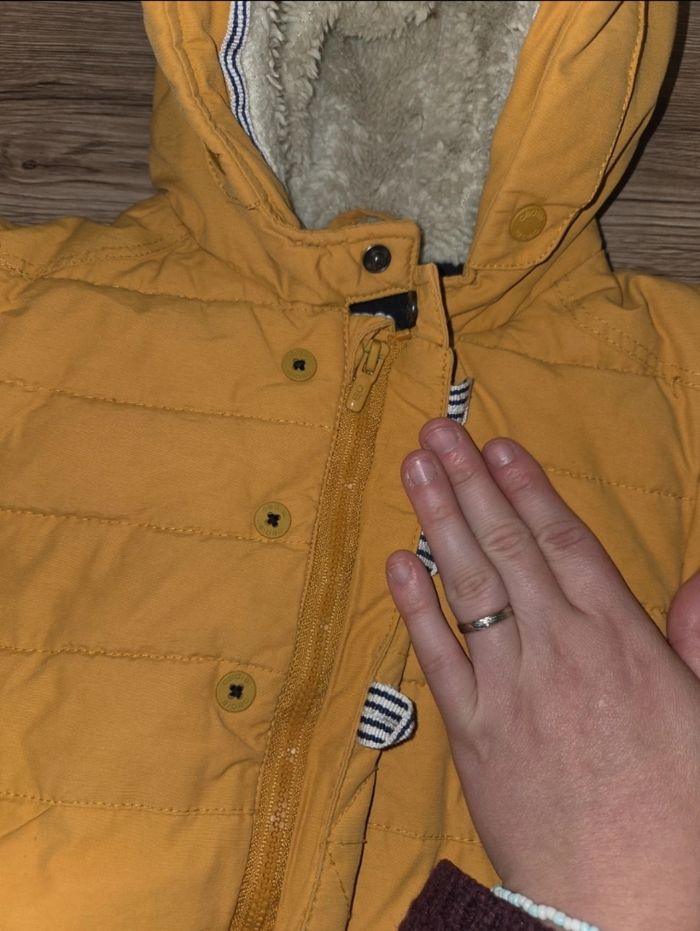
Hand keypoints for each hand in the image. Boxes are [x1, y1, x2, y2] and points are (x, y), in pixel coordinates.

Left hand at [385, 418, 699, 930]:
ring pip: (468, 585)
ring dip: (437, 520)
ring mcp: (510, 689)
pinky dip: (414, 607)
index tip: (498, 446)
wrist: (627, 906)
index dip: (527, 488)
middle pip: (508, 547)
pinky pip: (437, 657)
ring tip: (414, 469)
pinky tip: (397, 562)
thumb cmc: (678, 814)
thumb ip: (698, 640)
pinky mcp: (472, 732)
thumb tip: (696, 581)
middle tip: (438, 432)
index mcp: (620, 640)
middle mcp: (559, 651)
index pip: (564, 542)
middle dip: (470, 482)